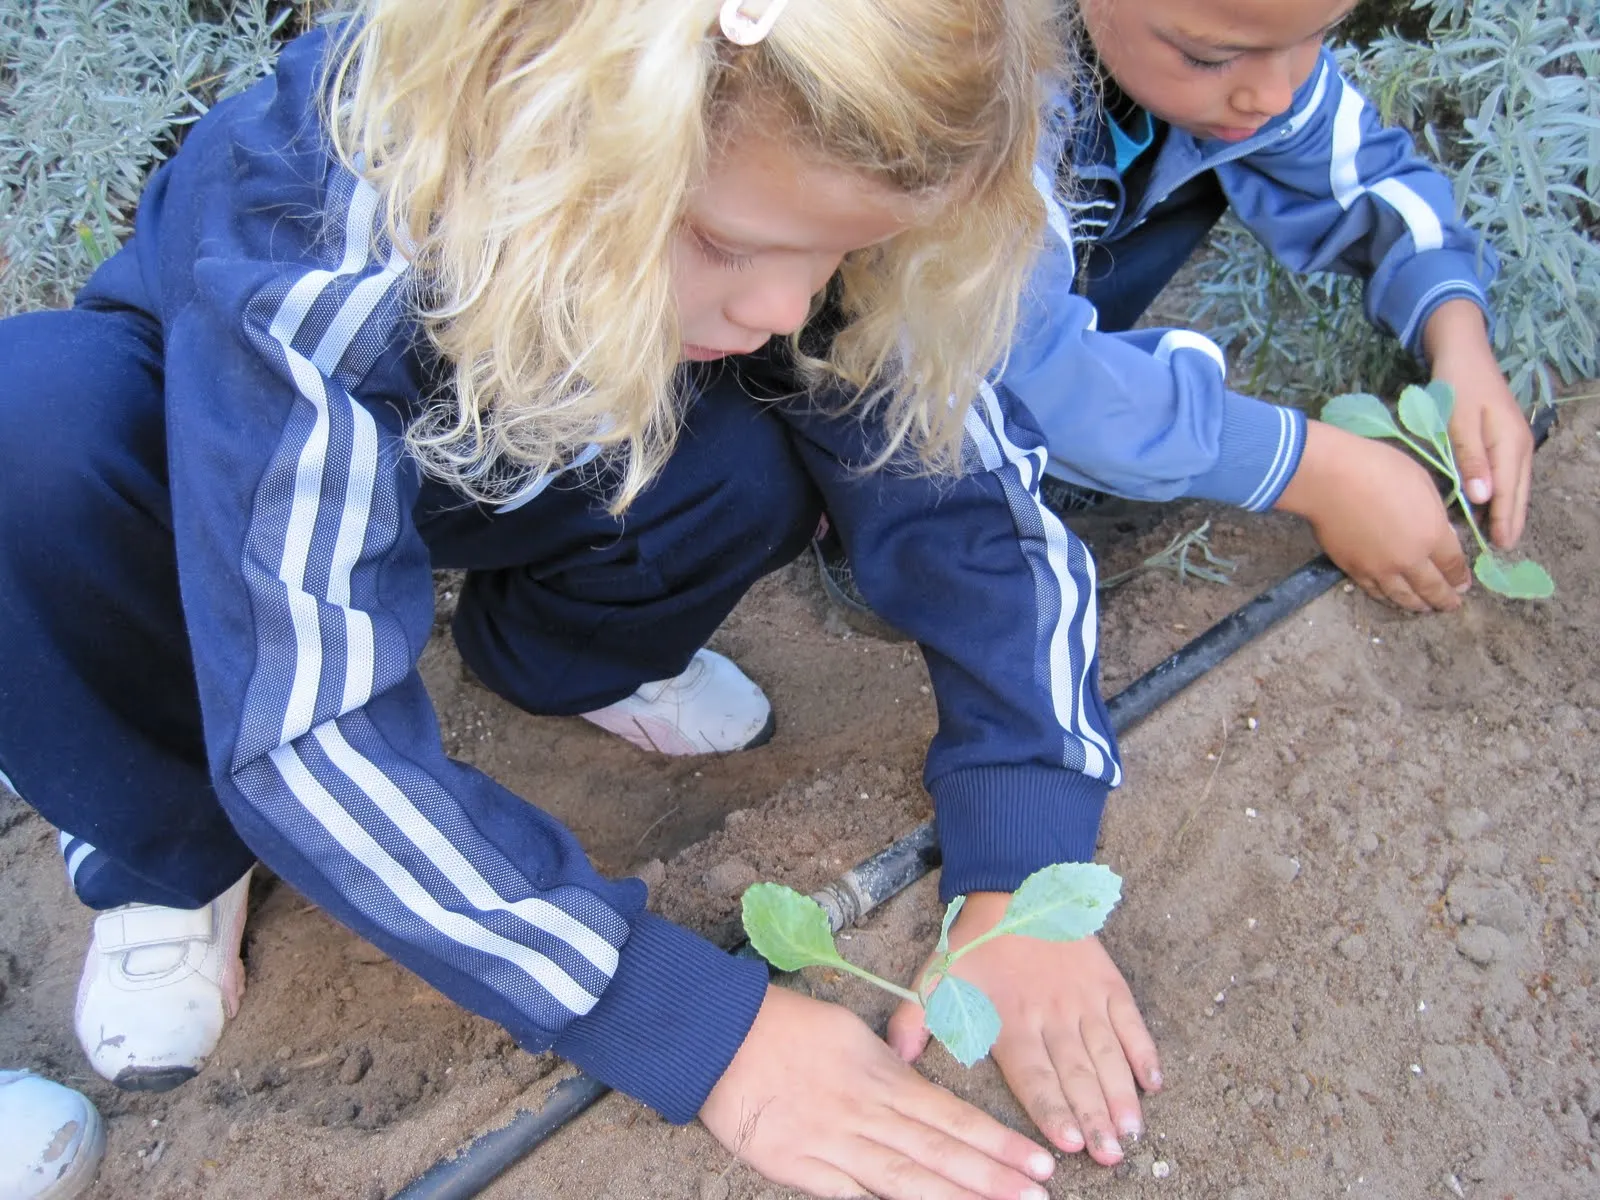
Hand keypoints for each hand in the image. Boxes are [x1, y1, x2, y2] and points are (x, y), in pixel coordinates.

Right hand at [702, 985, 1056, 1199]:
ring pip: (904, 1180)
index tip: (1038, 1163)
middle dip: (992, 1179)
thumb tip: (916, 1079)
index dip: (997, 1142)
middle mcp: (866, 1113)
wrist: (720, 1037)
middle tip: (1039, 1198)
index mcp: (881, 1075)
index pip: (952, 1115)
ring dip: (954, 1199)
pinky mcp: (801, 1170)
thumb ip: (888, 1065)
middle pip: (938, 1152)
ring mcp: (834, 1145)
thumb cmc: (787, 1025)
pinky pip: (851, 1198)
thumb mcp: (850, 1031)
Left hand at [886, 893, 1160, 1167]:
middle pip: (1075, 1075)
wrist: (1016, 889)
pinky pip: (1130, 1021)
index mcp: (1010, 1020)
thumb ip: (914, 1018)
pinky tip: (1153, 1083)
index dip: (1051, 1109)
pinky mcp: (1107, 984)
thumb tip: (897, 1058)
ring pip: (1106, 1054)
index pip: (1034, 1076)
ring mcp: (1083, 1000)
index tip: (1067, 1143)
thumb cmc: (975, 943)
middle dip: (1093, 1118)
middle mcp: (1051, 1015)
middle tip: (1110, 1155)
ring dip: (1120, 1094)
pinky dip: (1144, 1051)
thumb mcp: (935, 975)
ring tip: (1131, 1131)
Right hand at [1276, 420, 1467, 611]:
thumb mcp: (1421, 482)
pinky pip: (1376, 592)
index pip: (1453, 565)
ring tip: (1424, 608)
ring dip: (1418, 605)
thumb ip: (1434, 513)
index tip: (1464, 584)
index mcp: (1432, 535)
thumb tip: (1437, 532)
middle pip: (1432, 588)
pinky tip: (1393, 599)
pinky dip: (1388, 598)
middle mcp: (1410, 560)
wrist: (1330, 479)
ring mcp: (1380, 569)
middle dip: (1445, 599)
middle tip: (1451, 604)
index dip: (1460, 577)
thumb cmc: (1379, 469)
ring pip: (1404, 597)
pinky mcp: (1354, 570)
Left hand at [1423, 299, 1532, 549]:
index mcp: (1509, 443)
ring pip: (1516, 483)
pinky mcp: (1506, 437)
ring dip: (1509, 509)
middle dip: (1512, 520)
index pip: (1508, 492)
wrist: (1464, 351)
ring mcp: (1515, 440)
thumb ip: (1470, 460)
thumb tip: (1483, 498)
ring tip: (1500, 536)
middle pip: (1518, 491)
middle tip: (1503, 550)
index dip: (1503, 520)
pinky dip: (1504, 492)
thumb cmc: (1457, 384)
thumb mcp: (1458, 422)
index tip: (1499, 546)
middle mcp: (1519, 445)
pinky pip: (1509, 473)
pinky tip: (1493, 505)